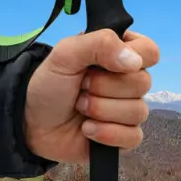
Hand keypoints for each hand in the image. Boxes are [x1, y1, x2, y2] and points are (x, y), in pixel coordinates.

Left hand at [23, 29, 159, 163]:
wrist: (31, 123)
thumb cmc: (49, 85)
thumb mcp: (66, 54)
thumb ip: (100, 44)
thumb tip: (134, 61)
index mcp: (119, 54)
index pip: (150, 52)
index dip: (134, 58)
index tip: (106, 64)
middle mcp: (128, 81)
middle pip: (144, 83)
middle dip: (105, 88)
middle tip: (81, 88)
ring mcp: (127, 110)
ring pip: (138, 111)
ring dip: (101, 110)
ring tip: (80, 108)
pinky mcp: (123, 137)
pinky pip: (133, 137)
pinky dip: (107, 134)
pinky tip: (87, 129)